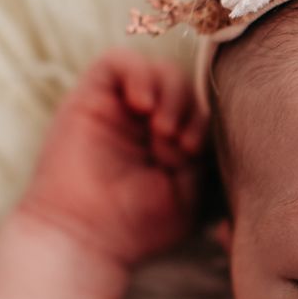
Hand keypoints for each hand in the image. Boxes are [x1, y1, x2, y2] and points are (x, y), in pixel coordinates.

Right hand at [17, 48, 207, 266]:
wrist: (85, 238)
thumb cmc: (136, 226)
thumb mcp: (188, 194)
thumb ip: (203, 157)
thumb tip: (212, 122)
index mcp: (168, 143)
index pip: (199, 108)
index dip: (204, 123)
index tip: (192, 156)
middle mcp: (142, 123)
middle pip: (182, 85)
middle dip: (188, 109)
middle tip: (177, 145)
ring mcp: (115, 110)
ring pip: (156, 68)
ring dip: (170, 93)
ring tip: (161, 130)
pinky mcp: (88, 99)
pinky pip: (118, 60)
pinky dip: (138, 74)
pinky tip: (141, 106)